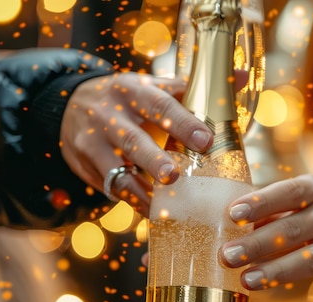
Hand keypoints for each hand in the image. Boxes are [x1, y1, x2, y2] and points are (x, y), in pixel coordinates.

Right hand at [60, 71, 212, 214]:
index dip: (183, 124)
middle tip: (173, 176)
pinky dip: (132, 201)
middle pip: (132, 140)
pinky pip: (110, 188)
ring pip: (116, 171)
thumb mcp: (153, 86)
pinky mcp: (85, 166)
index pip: (160, 106)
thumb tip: (242, 77)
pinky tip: (151, 213)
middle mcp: (110, 116)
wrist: (69, 105)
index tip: (206, 140)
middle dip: (153, 160)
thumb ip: (193, 90)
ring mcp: (92, 143)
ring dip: (140, 191)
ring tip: (164, 208)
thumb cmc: (127, 99)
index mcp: (133, 91)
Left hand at [220, 174, 312, 301]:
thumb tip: (228, 226)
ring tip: (247, 281)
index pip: (289, 192)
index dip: (261, 203)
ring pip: (312, 261)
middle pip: (293, 230)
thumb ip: (272, 209)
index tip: (233, 214)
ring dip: (278, 272)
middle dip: (258, 244)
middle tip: (227, 256)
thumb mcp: (304, 197)